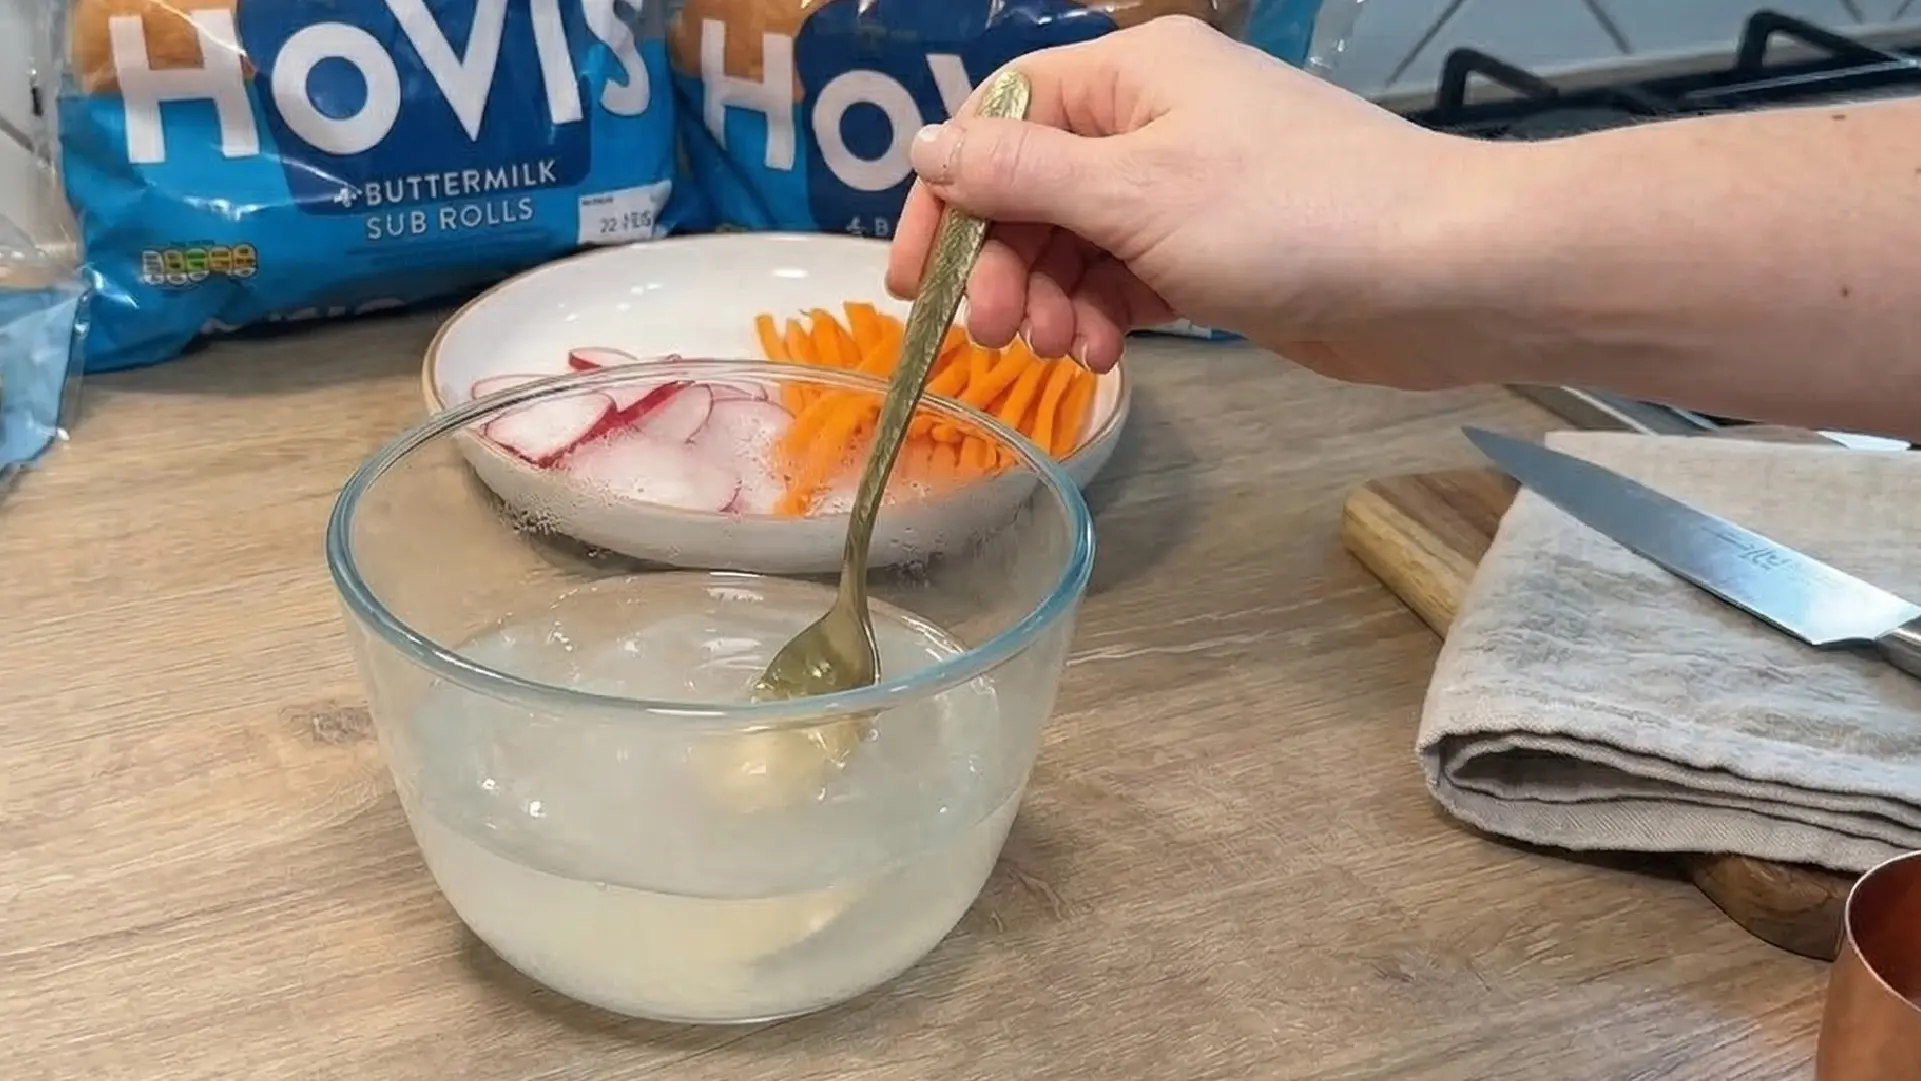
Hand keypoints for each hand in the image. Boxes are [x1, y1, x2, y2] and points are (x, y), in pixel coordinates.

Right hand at [885, 16, 1514, 386]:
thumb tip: (923, 148)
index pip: (1001, 122)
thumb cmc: (1288, 215)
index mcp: (1132, 75)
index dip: (947, 199)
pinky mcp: (1216, 255)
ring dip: (1054, 299)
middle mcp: (1153, 122)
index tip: (916, 281)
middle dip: (1006, 263)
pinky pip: (1128, 279)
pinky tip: (1104, 357)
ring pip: (1077, 243)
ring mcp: (1187, 190)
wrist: (1442, 277)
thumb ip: (1020, 176)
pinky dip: (1106, 315)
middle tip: (999, 336)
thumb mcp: (1135, 192)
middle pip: (1034, 190)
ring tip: (1065, 352)